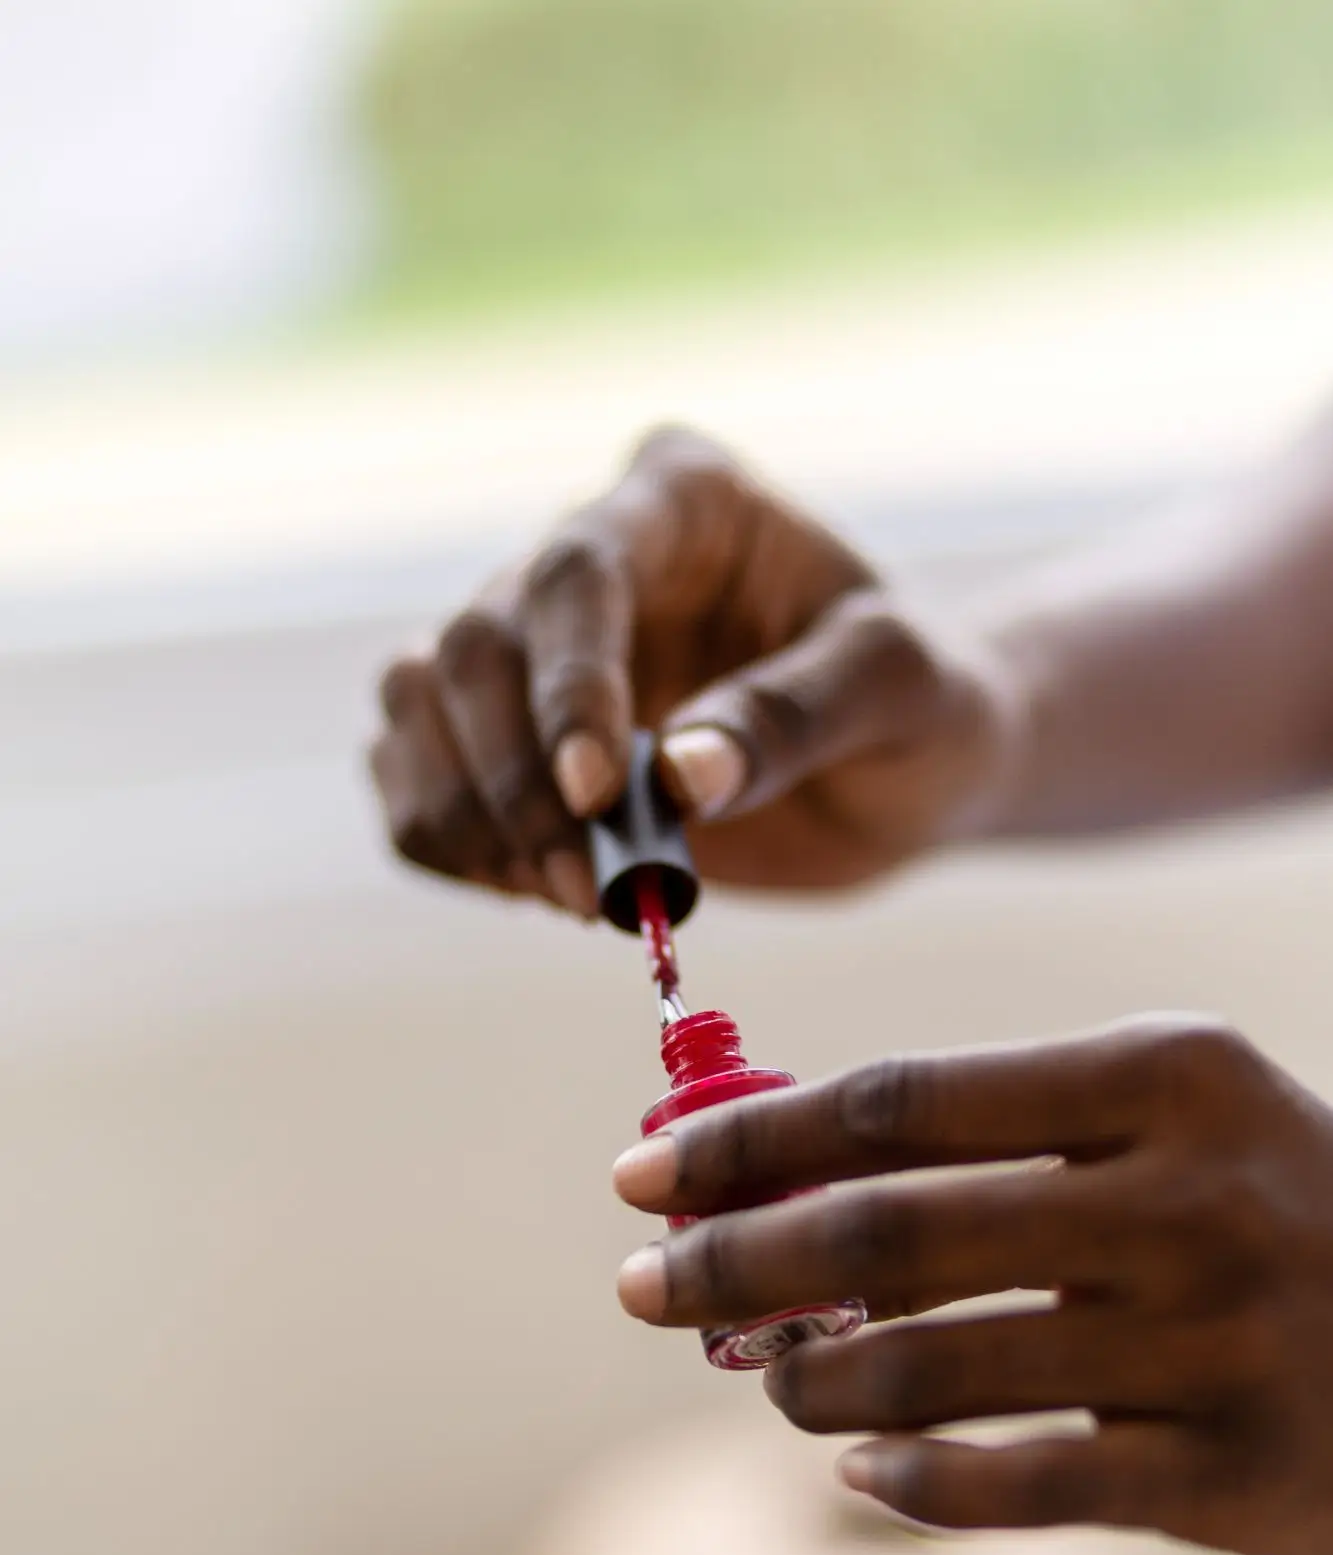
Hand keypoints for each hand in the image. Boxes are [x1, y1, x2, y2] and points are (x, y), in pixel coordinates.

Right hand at [370, 427, 1016, 914]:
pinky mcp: (505, 733)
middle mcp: (589, 555)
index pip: (577, 571)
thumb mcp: (901, 693)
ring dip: (469, 818)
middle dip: (514, 782)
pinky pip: (414, 775)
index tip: (599, 796)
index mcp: (686, 501)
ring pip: (416, 704)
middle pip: (472, 646)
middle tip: (586, 885)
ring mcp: (535, 645)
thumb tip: (682, 777)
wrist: (903, 771)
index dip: (568, 686)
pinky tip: (535, 887)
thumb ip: (796, 716)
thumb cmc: (921, 707)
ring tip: (572, 896)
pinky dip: (451, 844)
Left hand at [613, 1013, 1332, 1554]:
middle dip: (733, 1263)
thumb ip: (993, 1126)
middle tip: (641, 1285)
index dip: (751, 1140)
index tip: (645, 1173)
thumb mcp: (1167, 1113)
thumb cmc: (1269, 1197)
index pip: (900, 1101)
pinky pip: (1023, 1488)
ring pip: (934, 1373)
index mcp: (1163, 1077)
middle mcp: (1190, 1199)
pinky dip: (911, 1480)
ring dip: (809, 1381)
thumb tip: (774, 1165)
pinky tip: (854, 1466)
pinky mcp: (1232, 1470)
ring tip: (766, 1377)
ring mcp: (1215, 1339)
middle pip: (890, 1235)